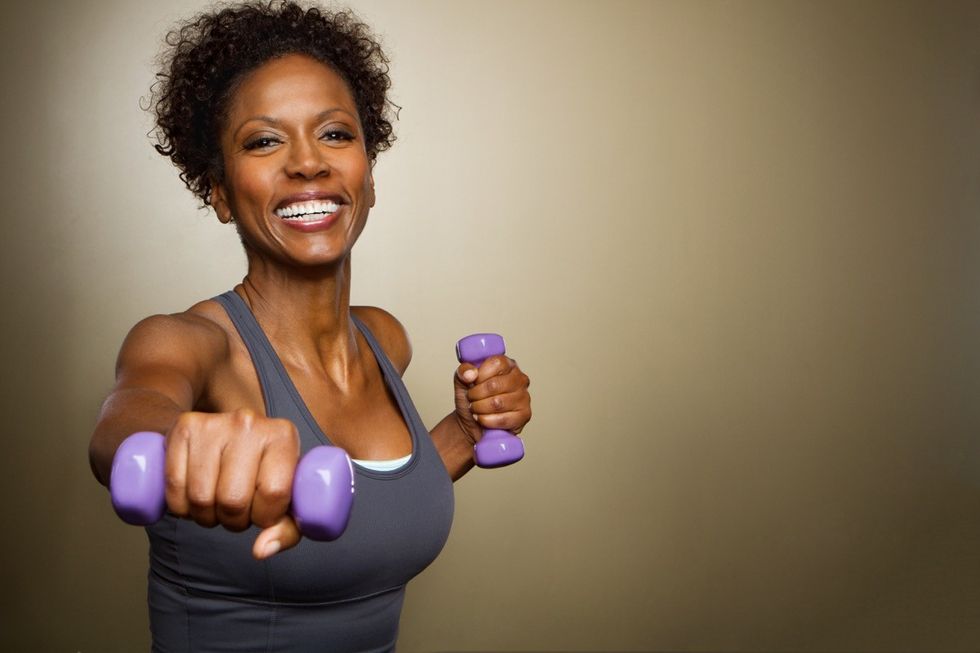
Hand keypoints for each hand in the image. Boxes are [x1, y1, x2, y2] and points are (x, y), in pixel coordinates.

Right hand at [164, 409, 301, 559]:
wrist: (235, 430)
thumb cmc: (264, 468)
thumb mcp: (288, 495)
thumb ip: (287, 529)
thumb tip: (261, 551)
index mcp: (283, 436)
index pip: (273, 493)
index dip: (264, 517)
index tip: (262, 512)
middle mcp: (249, 423)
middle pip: (233, 499)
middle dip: (233, 520)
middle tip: (235, 512)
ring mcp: (214, 423)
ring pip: (201, 496)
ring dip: (205, 516)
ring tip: (215, 505)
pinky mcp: (184, 427)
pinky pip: (173, 485)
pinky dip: (180, 506)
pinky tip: (193, 498)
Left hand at [454, 355, 530, 443]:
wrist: (471, 421)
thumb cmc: (471, 398)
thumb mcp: (462, 380)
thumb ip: (464, 371)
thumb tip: (470, 374)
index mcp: (508, 364)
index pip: (497, 363)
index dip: (480, 375)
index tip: (473, 382)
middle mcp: (520, 379)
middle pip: (495, 385)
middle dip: (476, 394)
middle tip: (471, 398)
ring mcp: (524, 397)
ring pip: (497, 403)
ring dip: (479, 408)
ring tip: (475, 408)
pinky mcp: (524, 416)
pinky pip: (503, 419)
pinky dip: (486, 421)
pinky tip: (482, 418)